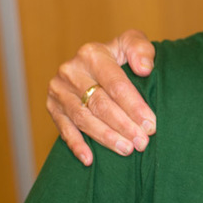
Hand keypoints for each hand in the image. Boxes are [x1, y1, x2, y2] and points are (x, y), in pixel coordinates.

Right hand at [45, 30, 156, 165]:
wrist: (96, 61)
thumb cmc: (121, 55)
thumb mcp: (132, 43)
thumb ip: (141, 50)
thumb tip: (144, 69)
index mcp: (92, 54)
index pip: (116, 85)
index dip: (134, 107)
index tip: (150, 125)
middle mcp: (71, 71)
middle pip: (100, 104)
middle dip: (123, 125)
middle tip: (142, 142)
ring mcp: (58, 91)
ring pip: (83, 119)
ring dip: (106, 137)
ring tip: (127, 150)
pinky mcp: (52, 107)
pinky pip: (64, 129)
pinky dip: (76, 145)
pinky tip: (90, 159)